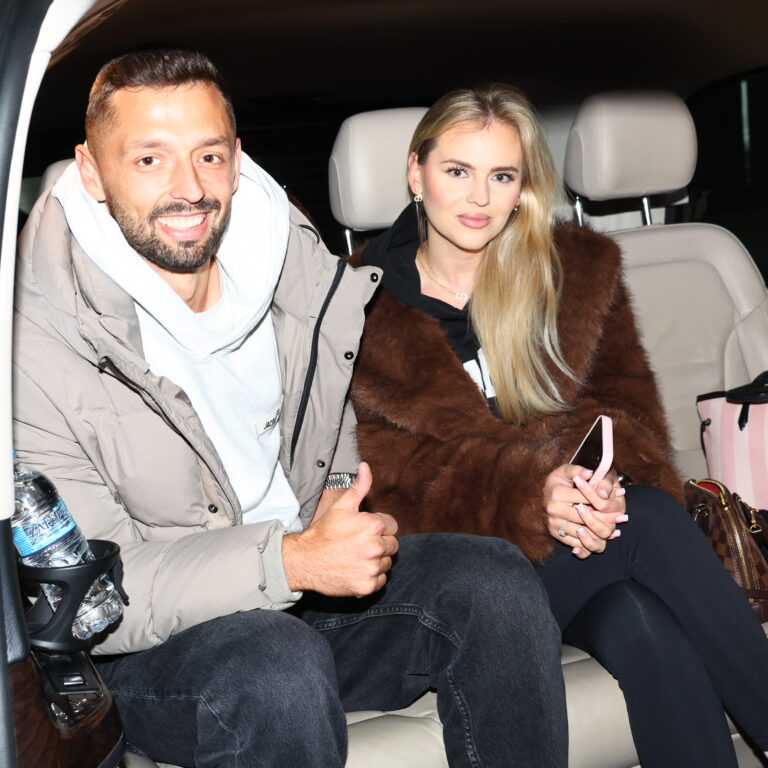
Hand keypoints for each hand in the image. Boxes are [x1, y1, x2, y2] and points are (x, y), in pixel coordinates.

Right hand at [282, 462, 398, 595]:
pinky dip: (371, 577)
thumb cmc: (324, 531)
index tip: (364, 531)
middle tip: (359, 545)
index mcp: (373, 526)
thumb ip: (359, 486)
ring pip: (387, 563)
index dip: (379, 527)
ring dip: (376, 561)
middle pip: (392, 545)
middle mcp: (375, 547)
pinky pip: (380, 581)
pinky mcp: (367, 586)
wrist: (305, 560)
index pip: (392, 526)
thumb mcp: (341, 506)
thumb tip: (365, 466)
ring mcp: (371, 568)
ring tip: (356, 557)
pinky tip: (355, 570)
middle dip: (380, 544)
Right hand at [543, 464, 626, 558]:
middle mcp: (553, 509)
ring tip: (615, 530)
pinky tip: (602, 538)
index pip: (584, 498)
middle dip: (605, 518)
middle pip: (584, 517)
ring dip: (600, 533)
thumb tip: (590, 474)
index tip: (618, 500)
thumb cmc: (557, 481)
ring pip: (581, 532)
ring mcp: (553, 522)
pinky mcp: (554, 533)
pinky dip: (589, 542)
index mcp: (557, 493)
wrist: (543, 496)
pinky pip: (574, 542)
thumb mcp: (564, 471)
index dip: (601, 498)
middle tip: (622, 517)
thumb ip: (577, 470)